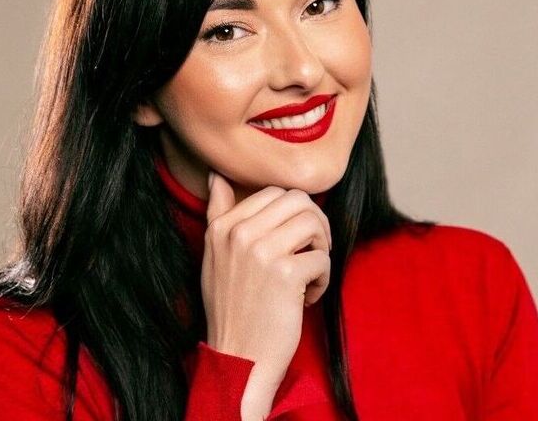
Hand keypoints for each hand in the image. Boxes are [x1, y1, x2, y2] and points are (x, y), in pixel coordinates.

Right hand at [200, 170, 331, 408]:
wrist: (238, 359)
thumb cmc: (231, 307)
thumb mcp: (214, 256)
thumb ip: (217, 213)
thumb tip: (217, 177)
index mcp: (222, 226)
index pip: (273, 192)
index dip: (293, 213)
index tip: (292, 239)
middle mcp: (239, 234)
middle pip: (298, 200)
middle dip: (314, 223)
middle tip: (312, 249)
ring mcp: (262, 252)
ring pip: (313, 222)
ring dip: (321, 247)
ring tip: (310, 270)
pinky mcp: (286, 274)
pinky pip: (323, 257)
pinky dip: (323, 279)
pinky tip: (308, 297)